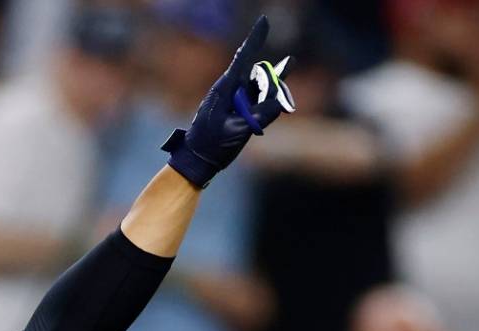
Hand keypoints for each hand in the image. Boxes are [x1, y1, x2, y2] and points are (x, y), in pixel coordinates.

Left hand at [162, 15, 294, 187]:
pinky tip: (281, 90)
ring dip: (270, 95)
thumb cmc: (212, 145)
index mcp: (224, 90)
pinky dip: (268, 100)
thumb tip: (279, 102)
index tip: (264, 21)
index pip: (243, 58)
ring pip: (260, 87)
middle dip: (269, 83)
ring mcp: (235, 99)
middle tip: (265, 108)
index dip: (255, 40)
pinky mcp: (239, 109)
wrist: (198, 160)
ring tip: (270, 105)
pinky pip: (258, 98)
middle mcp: (230, 90)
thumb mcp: (238, 131)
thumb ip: (260, 115)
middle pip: (257, 75)